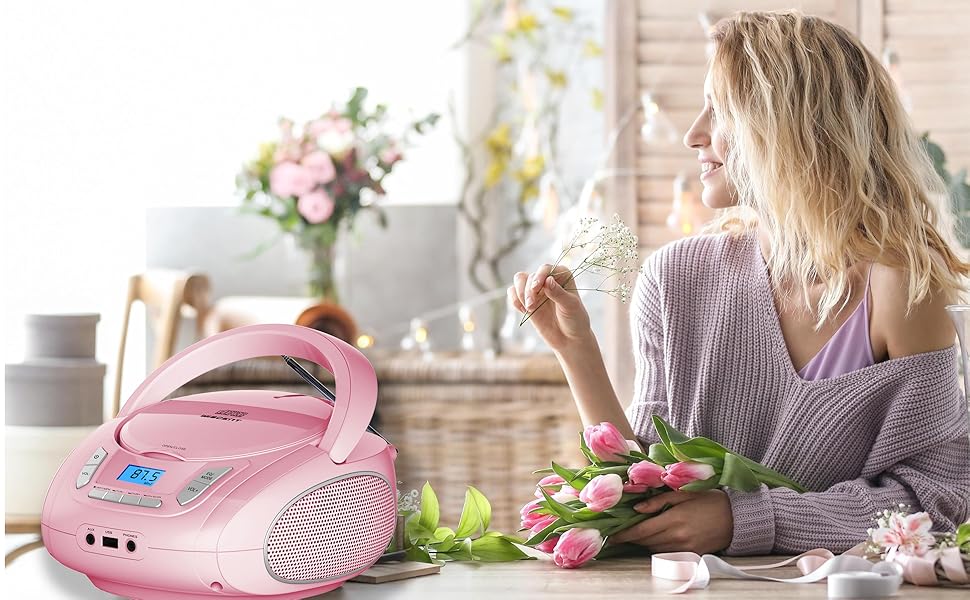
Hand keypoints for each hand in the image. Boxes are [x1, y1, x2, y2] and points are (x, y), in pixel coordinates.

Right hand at [508, 264, 591, 351]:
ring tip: (528, 308)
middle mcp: (548, 279)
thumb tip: (547, 280)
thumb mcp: (570, 306)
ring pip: (519, 281)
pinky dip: (514, 300)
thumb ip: (558, 293)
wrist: (569, 339)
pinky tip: (523, 310)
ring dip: (520, 294)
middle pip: (530, 276)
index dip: (538, 276)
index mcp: (562, 276)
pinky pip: (513, 293)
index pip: (545, 269)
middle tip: (531, 306)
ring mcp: (537, 290)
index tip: (536, 288)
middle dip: (528, 291)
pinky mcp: (528, 301)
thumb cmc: (575, 320)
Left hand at [607, 489, 733, 554]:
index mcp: (675, 519)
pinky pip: (667, 554)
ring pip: (655, 549)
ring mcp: (685, 548)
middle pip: (646, 541)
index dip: (625, 534)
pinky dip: (658, 548)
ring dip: (644, 543)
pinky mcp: (692, 555)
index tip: (612, 535)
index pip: (642, 530)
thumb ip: (659, 501)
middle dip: (632, 537)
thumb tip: (637, 508)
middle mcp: (678, 537)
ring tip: (637, 534)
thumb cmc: (709, 500)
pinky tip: (656, 539)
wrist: (736, 518)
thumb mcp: (683, 494)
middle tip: (621, 532)